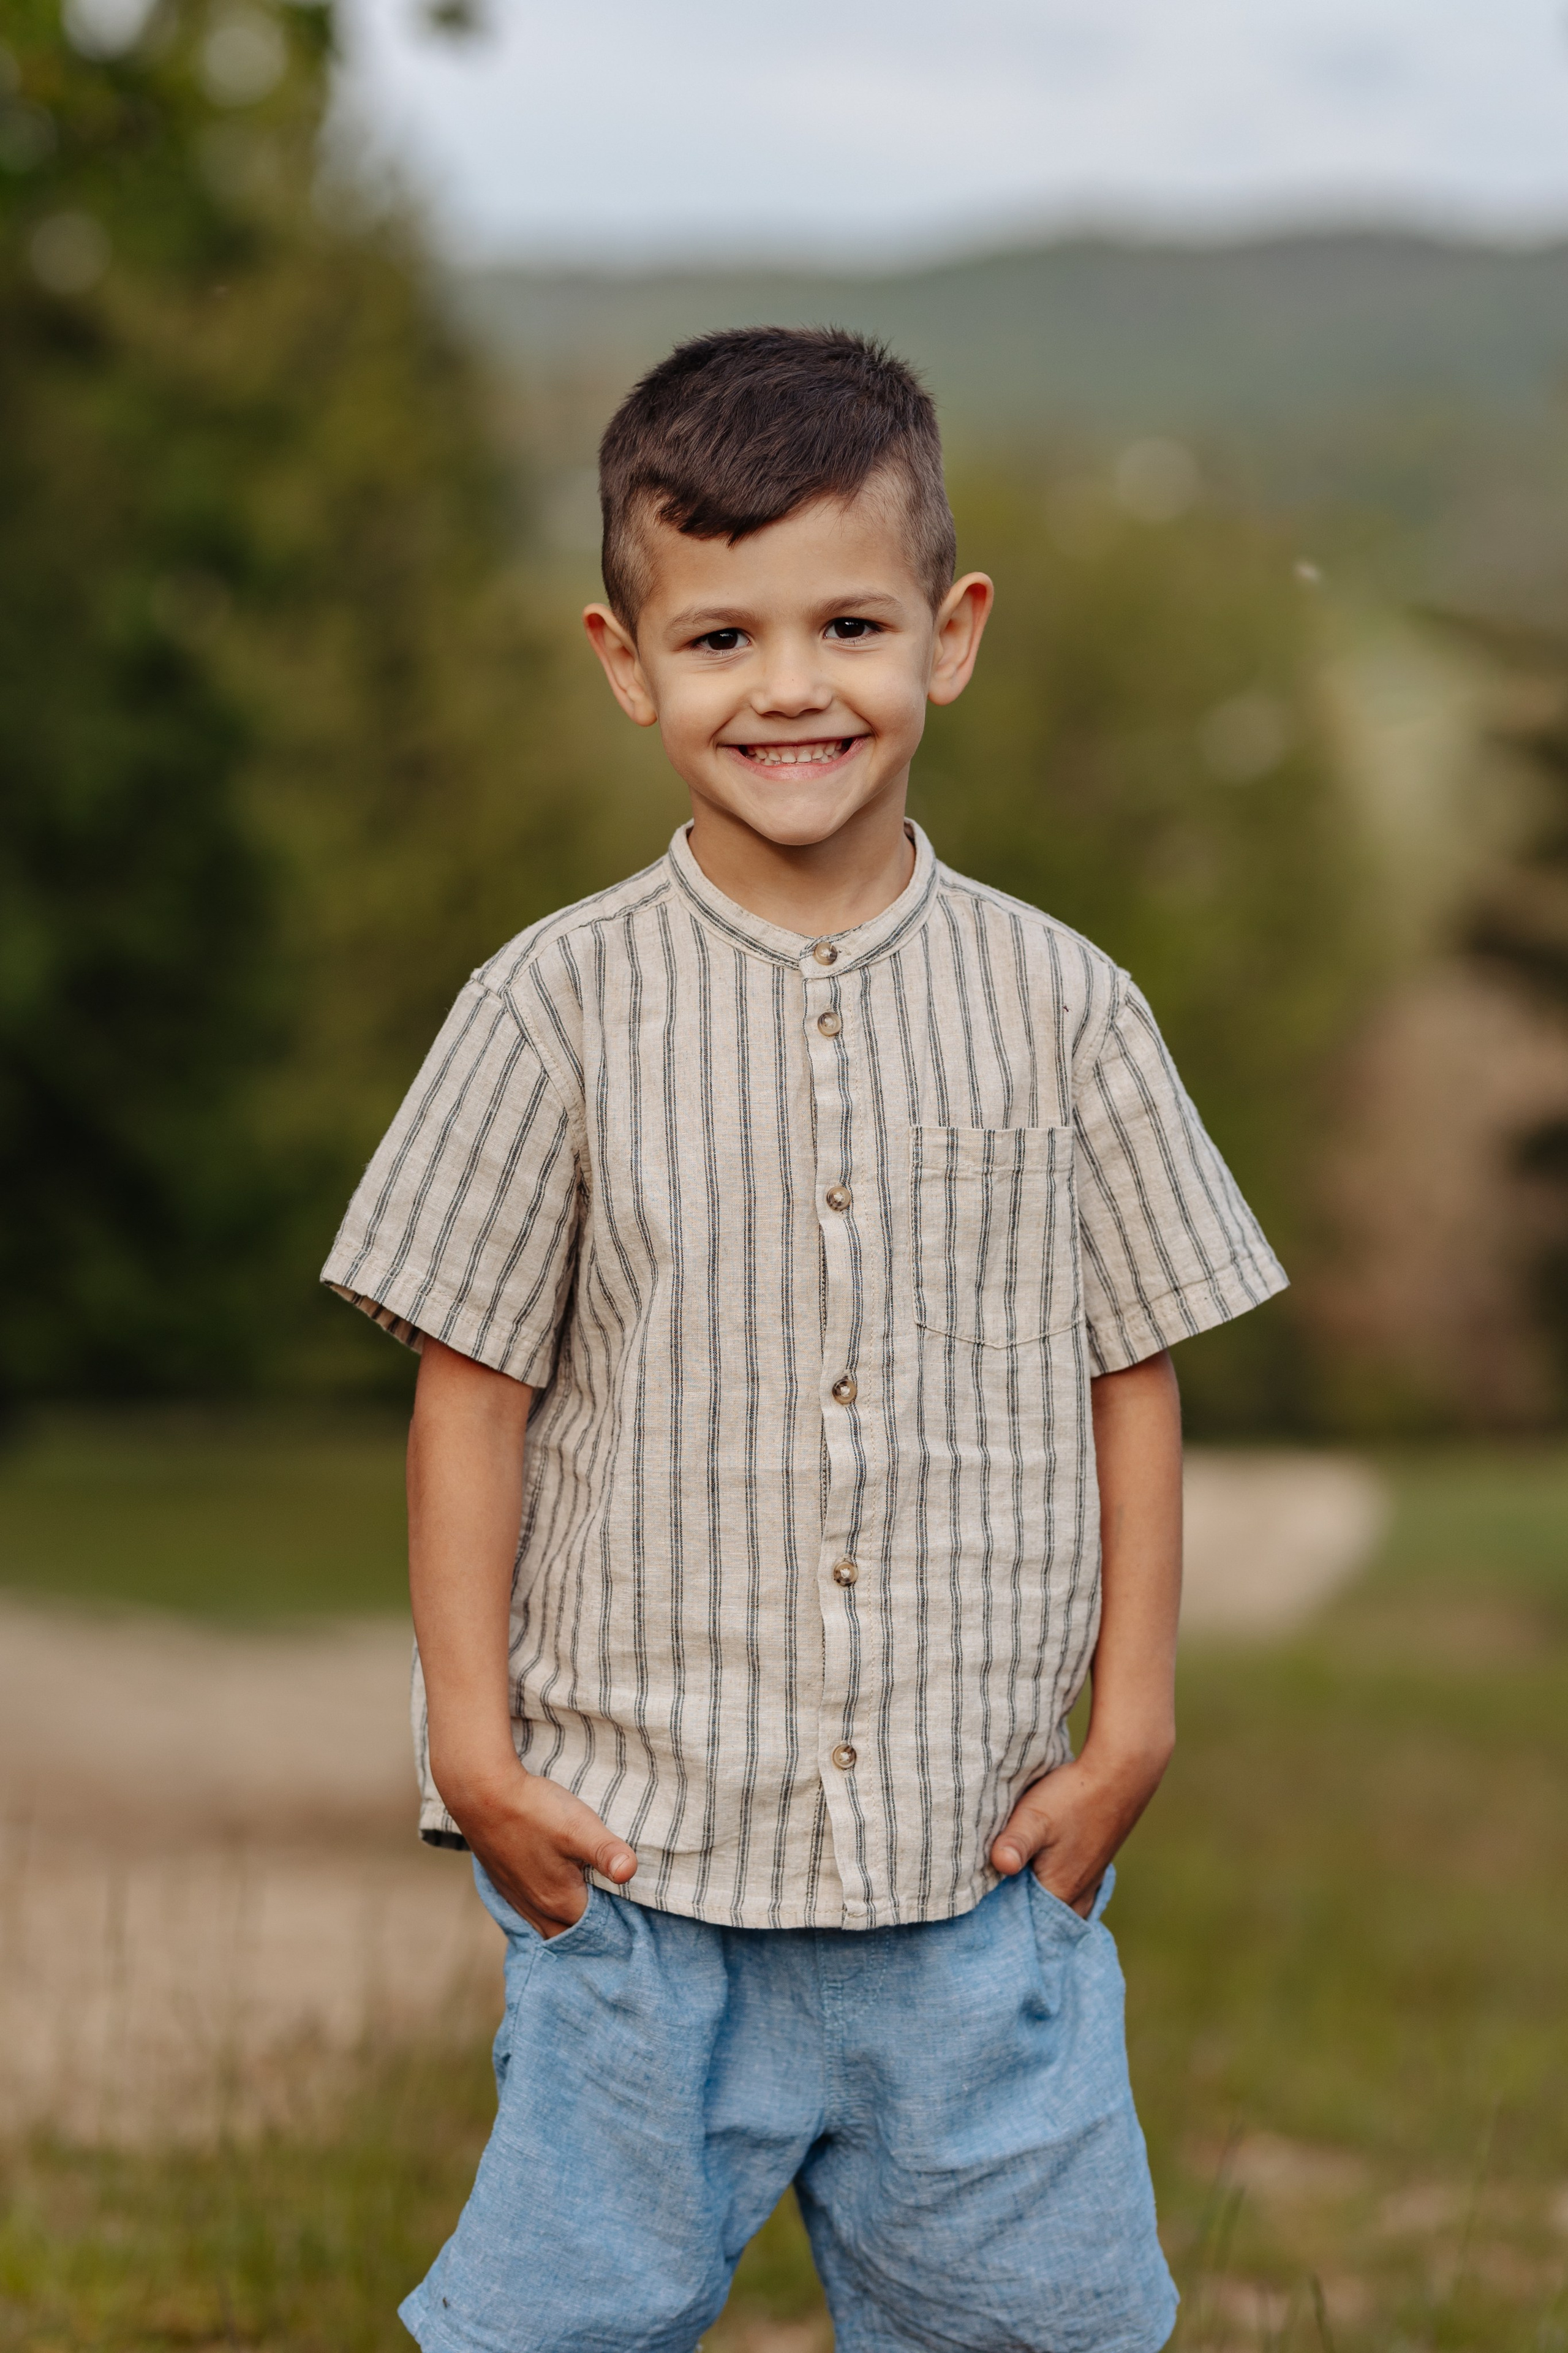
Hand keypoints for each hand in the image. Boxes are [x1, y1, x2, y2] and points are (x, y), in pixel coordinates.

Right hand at [452, 1767, 636, 1938]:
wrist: (481, 1794)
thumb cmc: (532, 1810)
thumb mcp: (579, 1826)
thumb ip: (606, 1852)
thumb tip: (630, 1872)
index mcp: (560, 1903)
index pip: (597, 1929)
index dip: (616, 1921)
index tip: (631, 1910)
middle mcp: (537, 1909)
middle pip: (571, 1932)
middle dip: (591, 1929)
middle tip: (613, 1910)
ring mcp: (517, 1898)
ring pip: (548, 1925)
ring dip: (566, 1922)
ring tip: (586, 1907)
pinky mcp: (504, 1884)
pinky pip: (530, 1912)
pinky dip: (545, 1912)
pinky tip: (552, 1894)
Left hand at [989, 1744, 1170, 1915]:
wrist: (1119, 1774)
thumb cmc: (1074, 1796)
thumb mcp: (1035, 1817)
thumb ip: (1015, 1843)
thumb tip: (999, 1865)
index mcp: (1060, 1894)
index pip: (1025, 1928)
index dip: (1001, 1924)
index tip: (979, 1919)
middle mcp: (1077, 1896)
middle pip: (1042, 1921)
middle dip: (1019, 1919)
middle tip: (987, 1911)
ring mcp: (1089, 1881)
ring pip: (1058, 1907)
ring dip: (1037, 1905)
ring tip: (1011, 1896)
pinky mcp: (1093, 1864)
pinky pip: (1071, 1892)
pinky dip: (1054, 1892)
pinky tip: (1041, 1878)